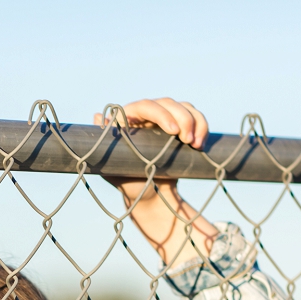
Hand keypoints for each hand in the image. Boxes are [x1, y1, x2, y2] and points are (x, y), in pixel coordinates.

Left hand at [94, 98, 218, 265]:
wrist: (149, 196)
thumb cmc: (128, 183)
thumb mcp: (114, 168)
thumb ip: (107, 146)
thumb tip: (97, 117)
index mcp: (129, 120)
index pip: (145, 106)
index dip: (161, 114)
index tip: (173, 131)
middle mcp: (147, 116)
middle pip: (168, 103)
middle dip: (183, 119)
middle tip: (188, 141)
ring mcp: (165, 119)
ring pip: (184, 107)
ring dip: (195, 122)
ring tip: (196, 145)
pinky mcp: (181, 126)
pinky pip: (195, 117)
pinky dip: (202, 127)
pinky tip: (201, 145)